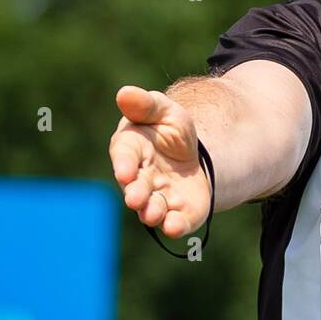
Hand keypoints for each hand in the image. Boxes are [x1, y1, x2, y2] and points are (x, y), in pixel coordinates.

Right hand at [109, 85, 210, 238]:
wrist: (196, 155)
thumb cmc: (171, 130)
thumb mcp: (165, 111)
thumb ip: (146, 105)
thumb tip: (124, 92)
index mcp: (132, 151)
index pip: (124, 157)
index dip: (124, 164)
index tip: (125, 171)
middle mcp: (141, 179)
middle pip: (135, 188)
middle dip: (135, 194)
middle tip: (135, 198)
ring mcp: (159, 198)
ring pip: (152, 209)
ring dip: (152, 212)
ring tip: (154, 213)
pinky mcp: (179, 213)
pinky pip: (175, 223)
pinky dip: (174, 227)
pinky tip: (174, 227)